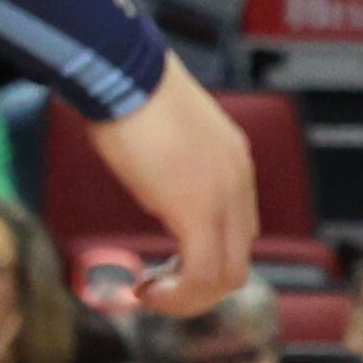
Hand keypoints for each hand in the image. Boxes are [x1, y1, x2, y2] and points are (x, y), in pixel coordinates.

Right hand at [80, 64, 258, 314]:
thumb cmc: (129, 86)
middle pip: (239, 257)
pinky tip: (149, 290)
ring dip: (189, 295)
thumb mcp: (165, 130)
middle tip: (161, 286)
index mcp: (233, 158)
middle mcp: (238, 180)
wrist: (122, 68)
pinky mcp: (197, 211)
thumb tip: (156, 185)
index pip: (238, 227)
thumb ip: (174, 163)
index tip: (168, 262)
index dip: (206, 255)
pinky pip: (202, 274)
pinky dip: (179, 294)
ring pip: (228, 274)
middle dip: (200, 284)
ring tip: (152, 292)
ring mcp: (223, 196)